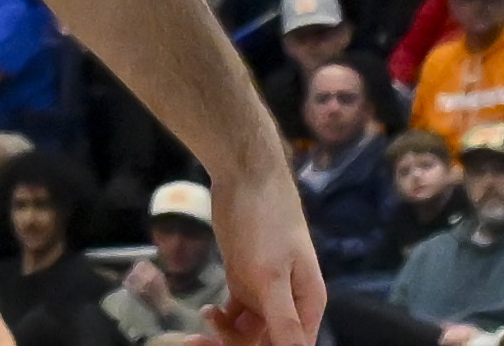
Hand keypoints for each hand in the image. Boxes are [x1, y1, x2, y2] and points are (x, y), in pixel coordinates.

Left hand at [197, 165, 322, 345]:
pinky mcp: (245, 278)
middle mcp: (290, 304)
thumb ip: (284, 318)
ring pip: (249, 331)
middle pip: (267, 342)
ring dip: (225, 336)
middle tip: (201, 343)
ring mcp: (266, 291)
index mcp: (307, 306)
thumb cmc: (265, 222)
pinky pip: (236, 313)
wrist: (245, 173)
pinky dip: (222, 320)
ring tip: (196, 333)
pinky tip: (207, 313)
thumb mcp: (272, 274)